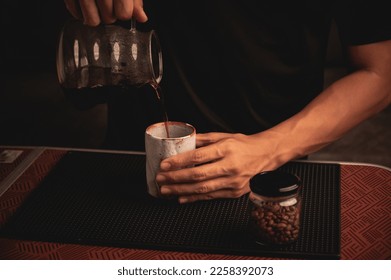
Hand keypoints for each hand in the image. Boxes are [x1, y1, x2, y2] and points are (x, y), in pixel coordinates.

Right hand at [64, 0, 147, 25]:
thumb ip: (134, 0)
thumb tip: (142, 18)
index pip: (124, 14)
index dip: (124, 12)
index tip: (122, 6)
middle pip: (108, 19)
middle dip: (110, 14)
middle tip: (108, 2)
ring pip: (92, 21)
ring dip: (96, 16)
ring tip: (96, 4)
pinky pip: (76, 14)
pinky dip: (81, 12)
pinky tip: (84, 2)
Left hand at [156, 132, 281, 202]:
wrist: (266, 155)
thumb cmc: (245, 145)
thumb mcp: (225, 136)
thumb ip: (203, 140)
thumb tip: (184, 142)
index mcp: (226, 149)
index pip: (198, 156)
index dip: (179, 162)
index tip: (165, 164)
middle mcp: (230, 166)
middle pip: (198, 175)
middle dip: (175, 178)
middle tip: (161, 179)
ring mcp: (233, 181)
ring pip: (202, 189)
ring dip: (181, 190)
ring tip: (166, 190)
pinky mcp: (234, 192)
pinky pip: (210, 196)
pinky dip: (194, 198)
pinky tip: (181, 197)